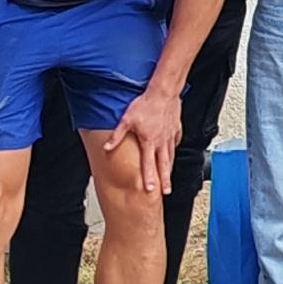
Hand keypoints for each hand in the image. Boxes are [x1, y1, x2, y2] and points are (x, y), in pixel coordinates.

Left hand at [109, 81, 184, 195]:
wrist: (163, 92)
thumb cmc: (145, 104)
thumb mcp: (126, 120)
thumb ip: (117, 136)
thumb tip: (107, 147)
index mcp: (149, 141)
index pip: (148, 164)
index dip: (149, 178)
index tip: (150, 189)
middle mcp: (161, 141)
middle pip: (163, 164)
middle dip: (165, 179)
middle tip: (166, 191)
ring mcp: (169, 136)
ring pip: (170, 155)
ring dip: (169, 168)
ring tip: (169, 178)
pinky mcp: (175, 129)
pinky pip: (175, 142)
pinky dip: (173, 149)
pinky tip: (173, 152)